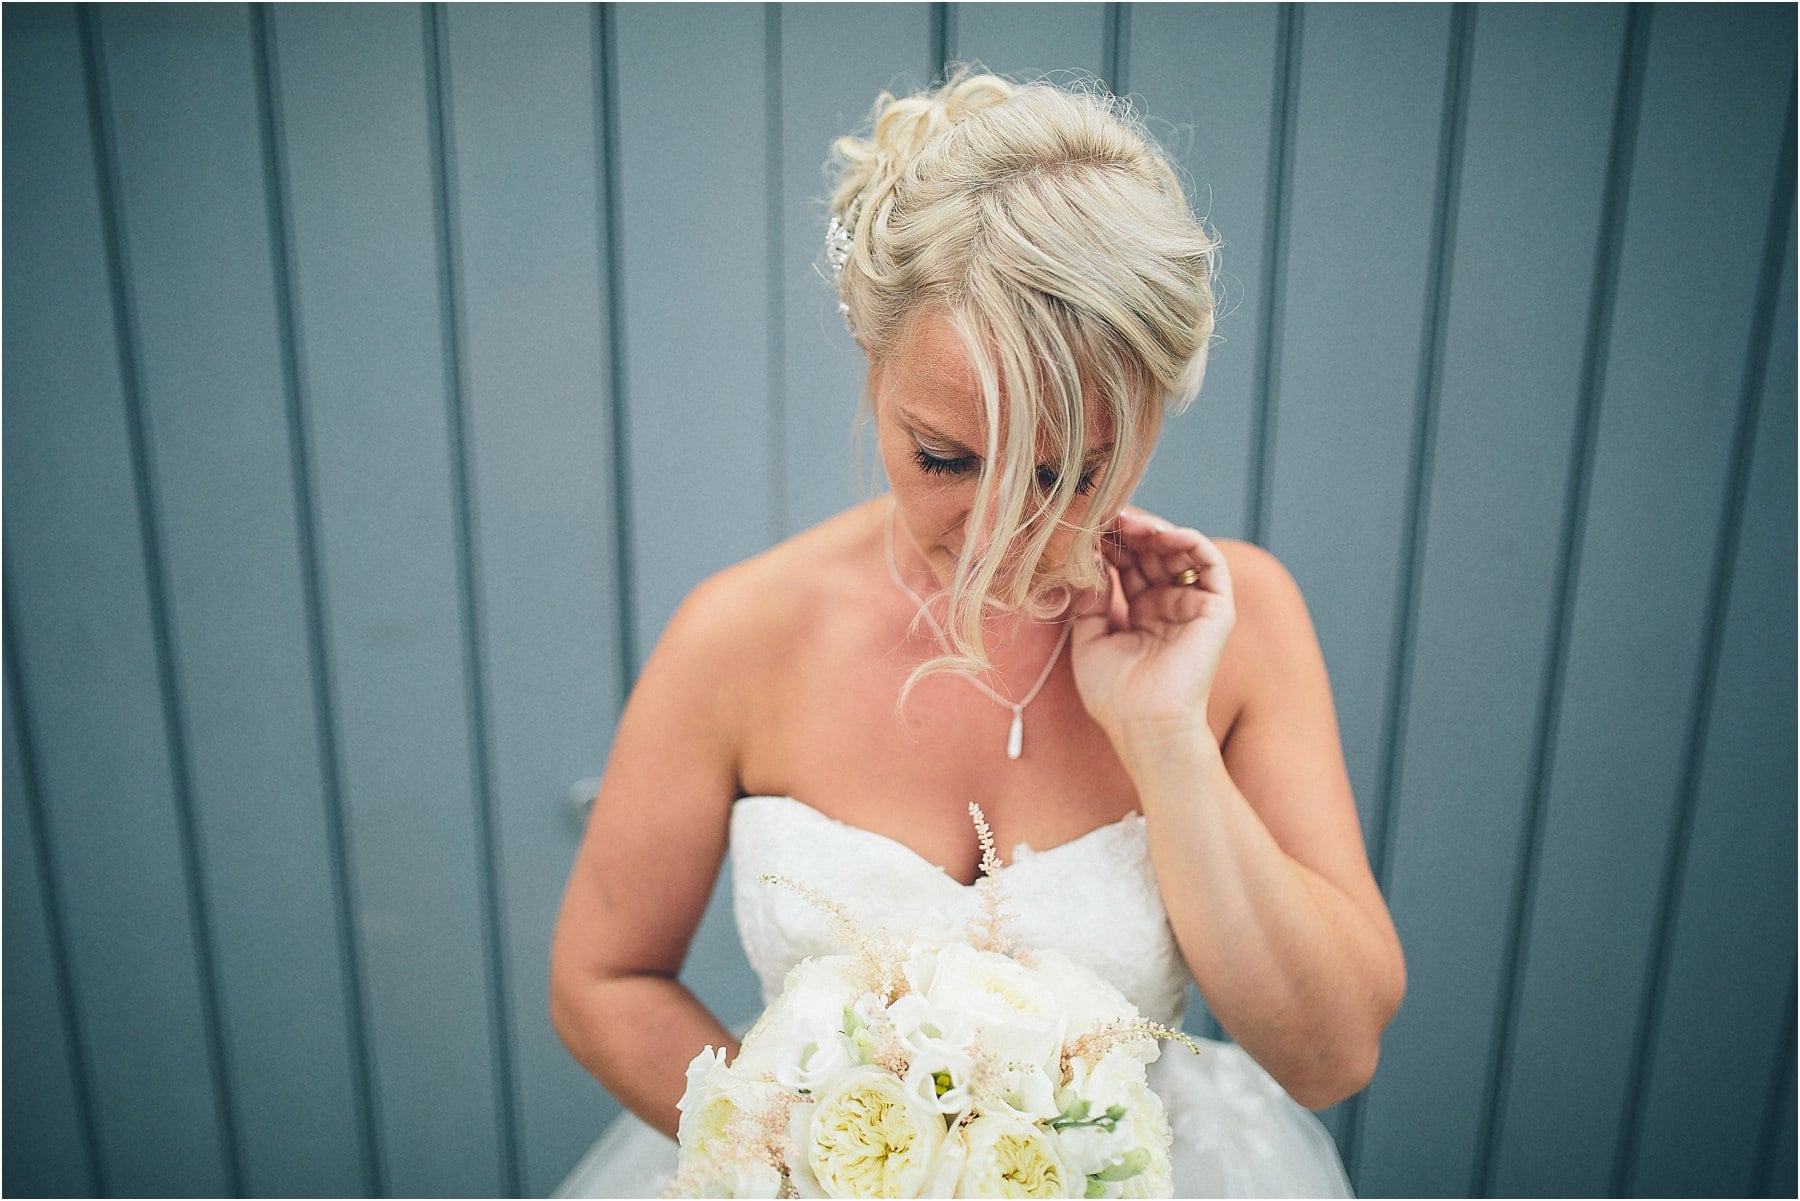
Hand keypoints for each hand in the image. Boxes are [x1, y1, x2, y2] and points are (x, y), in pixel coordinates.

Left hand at [1068, 507, 1235, 748]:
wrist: (1144, 724)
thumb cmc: (1114, 695)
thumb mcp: (1089, 638)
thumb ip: (1089, 598)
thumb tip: (1085, 560)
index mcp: (1139, 613)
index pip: (1128, 564)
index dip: (1110, 542)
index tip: (1086, 525)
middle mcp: (1167, 605)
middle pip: (1152, 552)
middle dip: (1130, 531)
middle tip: (1106, 515)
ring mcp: (1192, 606)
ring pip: (1179, 551)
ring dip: (1156, 530)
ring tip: (1131, 523)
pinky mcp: (1216, 610)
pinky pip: (1209, 563)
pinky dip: (1189, 540)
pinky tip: (1162, 534)